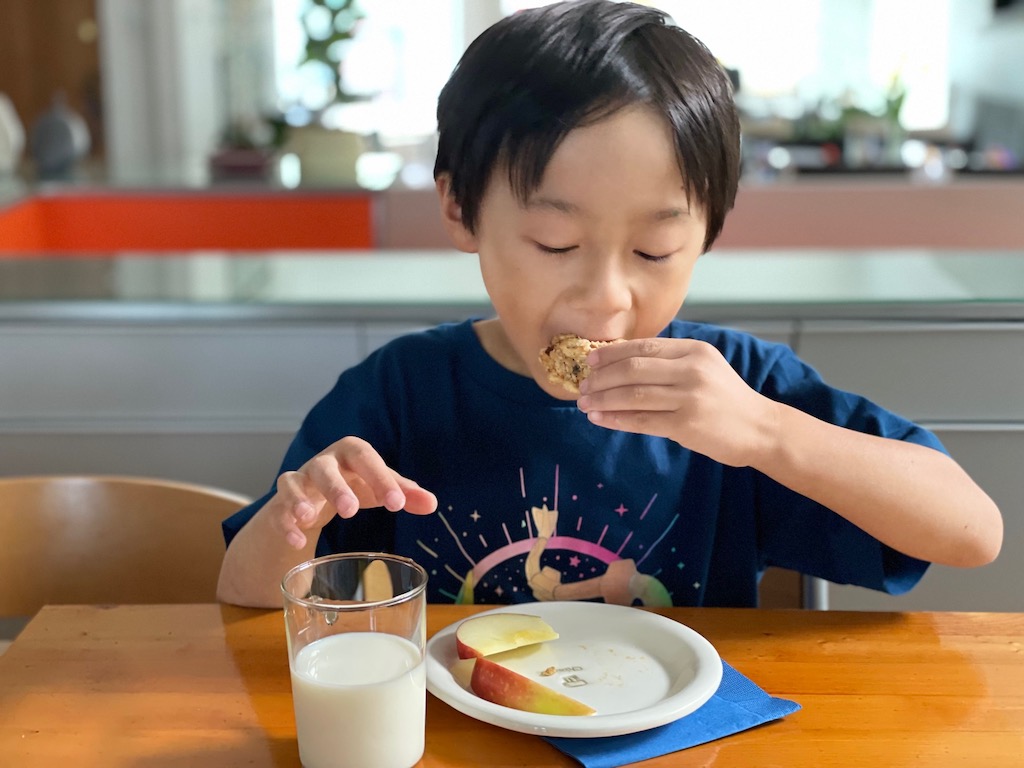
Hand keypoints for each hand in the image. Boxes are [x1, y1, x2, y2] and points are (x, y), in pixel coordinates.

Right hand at [273, 436, 436, 548]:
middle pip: (325, 467)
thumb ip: (403, 493)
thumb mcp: (378, 487)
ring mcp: (298, 481)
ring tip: (310, 518)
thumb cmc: (354, 483)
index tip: (397, 505)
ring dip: (300, 500)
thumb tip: (431, 503)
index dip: (380, 478)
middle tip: (351, 510)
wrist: (315, 492)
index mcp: (350, 454)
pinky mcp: (281, 502)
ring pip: (293, 483)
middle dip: (336, 487)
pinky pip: (279, 510)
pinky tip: (297, 541)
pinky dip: (286, 524)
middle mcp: (322, 463)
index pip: (365, 458)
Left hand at [576, 337, 777, 466]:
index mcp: (693, 350)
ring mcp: (690, 397)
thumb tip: (619, 362)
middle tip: (582, 385)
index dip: (611, 353)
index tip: (590, 361)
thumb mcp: (703, 367)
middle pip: (633, 368)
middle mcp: (691, 370)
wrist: (759, 428)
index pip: (643, 346)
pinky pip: (642, 420)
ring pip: (633, 394)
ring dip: (603, 399)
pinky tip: (599, 418)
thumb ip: (669, 362)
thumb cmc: (725, 398)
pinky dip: (616, 419)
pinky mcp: (687, 424)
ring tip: (584, 404)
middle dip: (601, 377)